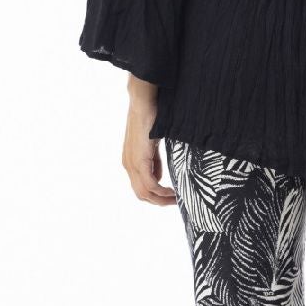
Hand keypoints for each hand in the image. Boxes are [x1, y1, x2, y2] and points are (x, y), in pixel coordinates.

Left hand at [122, 75, 175, 204]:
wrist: (143, 103)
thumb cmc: (150, 119)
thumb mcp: (153, 145)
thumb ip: (154, 162)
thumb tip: (159, 179)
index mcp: (130, 162)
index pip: (141, 188)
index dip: (156, 196)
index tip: (172, 197)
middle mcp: (128, 165)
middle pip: (141, 195)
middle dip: (159, 202)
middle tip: (176, 202)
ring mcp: (132, 164)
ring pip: (145, 193)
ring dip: (162, 199)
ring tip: (177, 199)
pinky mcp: (139, 160)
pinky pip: (150, 185)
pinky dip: (162, 192)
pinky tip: (173, 192)